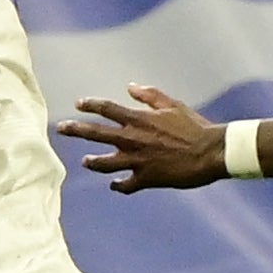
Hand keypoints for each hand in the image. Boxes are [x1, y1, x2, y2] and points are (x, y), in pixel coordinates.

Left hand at [58, 86, 224, 192]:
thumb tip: (130, 86)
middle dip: (76, 130)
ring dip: (93, 162)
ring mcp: (138, 161)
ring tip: (86, 161)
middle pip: (95, 133)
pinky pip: (126, 185)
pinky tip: (115, 185)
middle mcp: (133, 140)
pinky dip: (119, 185)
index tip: (78, 104)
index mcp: (139, 120)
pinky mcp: (147, 179)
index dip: (90, 105)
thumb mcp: (173, 105)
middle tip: (61, 129)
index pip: (106, 109)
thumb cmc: (195, 127)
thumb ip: (150, 96)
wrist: (211, 153)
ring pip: (104, 163)